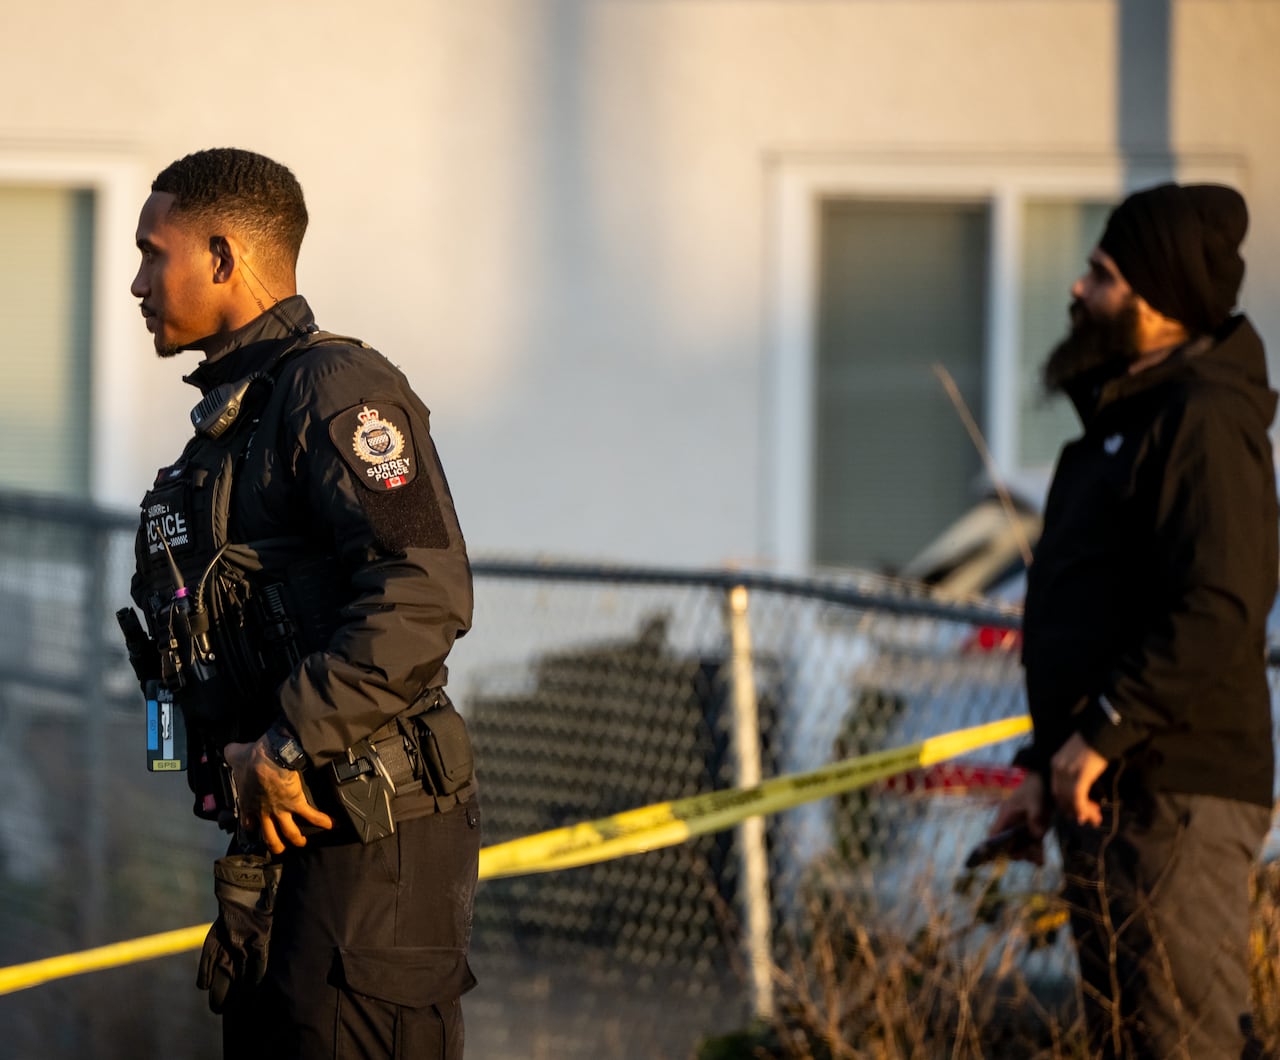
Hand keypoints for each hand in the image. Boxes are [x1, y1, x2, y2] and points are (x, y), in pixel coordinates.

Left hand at [223, 738, 332, 853]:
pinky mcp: (297, 803)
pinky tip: (332, 825)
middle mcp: (264, 811)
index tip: (254, 828)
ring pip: (289, 832)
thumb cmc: (252, 758)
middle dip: (275, 844)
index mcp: (249, 802)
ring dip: (297, 839)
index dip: (251, 826)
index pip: (248, 822)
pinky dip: (323, 821)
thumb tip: (228, 749)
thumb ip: (231, 755)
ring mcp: (281, 810)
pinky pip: (312, 815)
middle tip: (279, 848)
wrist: (270, 757)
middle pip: (269, 836)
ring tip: (302, 843)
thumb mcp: (235, 755)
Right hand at [986, 771, 1047, 863]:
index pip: (995, 833)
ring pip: (1022, 847)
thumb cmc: (1034, 789)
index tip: (992, 855)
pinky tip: (1041, 862)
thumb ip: (1035, 818)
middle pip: (1009, 844)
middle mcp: (1012, 825)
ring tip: (1039, 860)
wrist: (1044, 783)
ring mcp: (1023, 828)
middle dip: (1018, 852)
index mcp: (1006, 816)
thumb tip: (1036, 835)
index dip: (992, 845)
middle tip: (1029, 856)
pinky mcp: (1034, 831)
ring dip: (1029, 854)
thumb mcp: (1035, 802)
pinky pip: (1033, 845)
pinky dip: (1037, 853)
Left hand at [1049, 732, 1107, 826]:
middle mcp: (1057, 769)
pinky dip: (1085, 809)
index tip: (1077, 813)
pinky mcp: (1079, 775)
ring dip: (1083, 813)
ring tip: (1094, 819)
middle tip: (1087, 819)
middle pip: (1061, 798)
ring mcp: (1067, 772)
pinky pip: (1078, 798)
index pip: (1056, 791)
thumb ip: (1076, 774)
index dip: (1066, 804)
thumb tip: (1083, 790)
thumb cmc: (1093, 745)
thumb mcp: (1078, 760)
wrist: (1102, 733)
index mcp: (1055, 764)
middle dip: (1074, 811)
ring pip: (1070, 800)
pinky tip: (1093, 815)